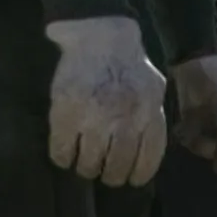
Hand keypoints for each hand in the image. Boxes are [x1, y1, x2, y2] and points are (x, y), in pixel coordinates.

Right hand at [43, 17, 167, 186]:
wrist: (100, 37)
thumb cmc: (131, 66)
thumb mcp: (154, 91)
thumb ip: (152, 120)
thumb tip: (147, 154)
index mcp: (149, 115)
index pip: (147, 160)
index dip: (138, 175)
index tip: (131, 179)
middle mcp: (124, 120)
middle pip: (116, 167)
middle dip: (110, 175)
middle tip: (104, 172)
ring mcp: (93, 118)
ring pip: (88, 164)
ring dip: (86, 168)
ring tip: (85, 163)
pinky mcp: (65, 112)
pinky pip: (62, 150)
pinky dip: (63, 158)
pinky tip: (66, 155)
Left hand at [170, 54, 216, 173]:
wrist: (191, 62)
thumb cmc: (216, 81)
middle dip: (211, 149)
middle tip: (198, 148)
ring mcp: (210, 120)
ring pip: (206, 141)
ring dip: (195, 142)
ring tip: (185, 134)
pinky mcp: (193, 118)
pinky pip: (191, 134)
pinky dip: (185, 135)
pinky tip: (179, 128)